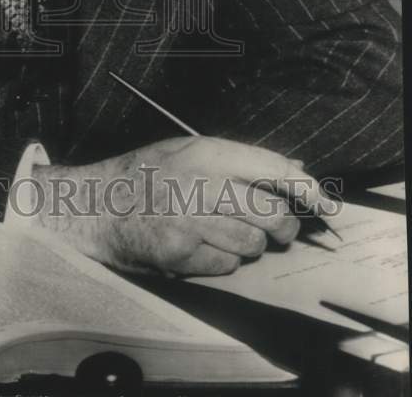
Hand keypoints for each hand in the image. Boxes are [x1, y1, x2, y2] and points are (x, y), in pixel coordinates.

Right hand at [32, 137, 322, 275]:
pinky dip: (221, 262)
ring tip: (224, 233)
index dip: (305, 187)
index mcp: (202, 151)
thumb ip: (237, 159)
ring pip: (253, 244)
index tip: (325, 203)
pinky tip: (200, 247)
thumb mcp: (185, 150)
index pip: (271, 166)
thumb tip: (294, 168)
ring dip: (248, 246)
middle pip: (271, 212)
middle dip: (280, 225)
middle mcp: (197, 182)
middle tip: (274, 227)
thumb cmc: (141, 175)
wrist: (92, 205)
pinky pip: (226, 267)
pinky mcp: (178, 253)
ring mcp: (187, 220)